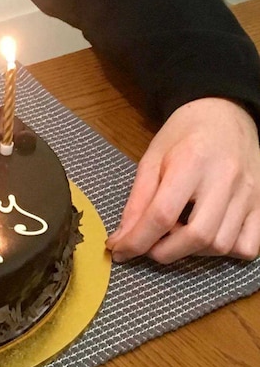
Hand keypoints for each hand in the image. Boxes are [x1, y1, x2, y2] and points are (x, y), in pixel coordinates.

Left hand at [106, 97, 259, 263]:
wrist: (226, 115)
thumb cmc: (185, 133)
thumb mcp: (153, 157)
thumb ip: (138, 199)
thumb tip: (122, 238)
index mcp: (192, 161)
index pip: (163, 213)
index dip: (137, 240)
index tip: (119, 251)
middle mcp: (225, 179)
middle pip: (196, 236)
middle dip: (165, 252)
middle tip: (148, 247)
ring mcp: (249, 194)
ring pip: (222, 245)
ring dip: (192, 252)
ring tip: (176, 235)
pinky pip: (247, 247)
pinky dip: (223, 252)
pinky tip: (207, 236)